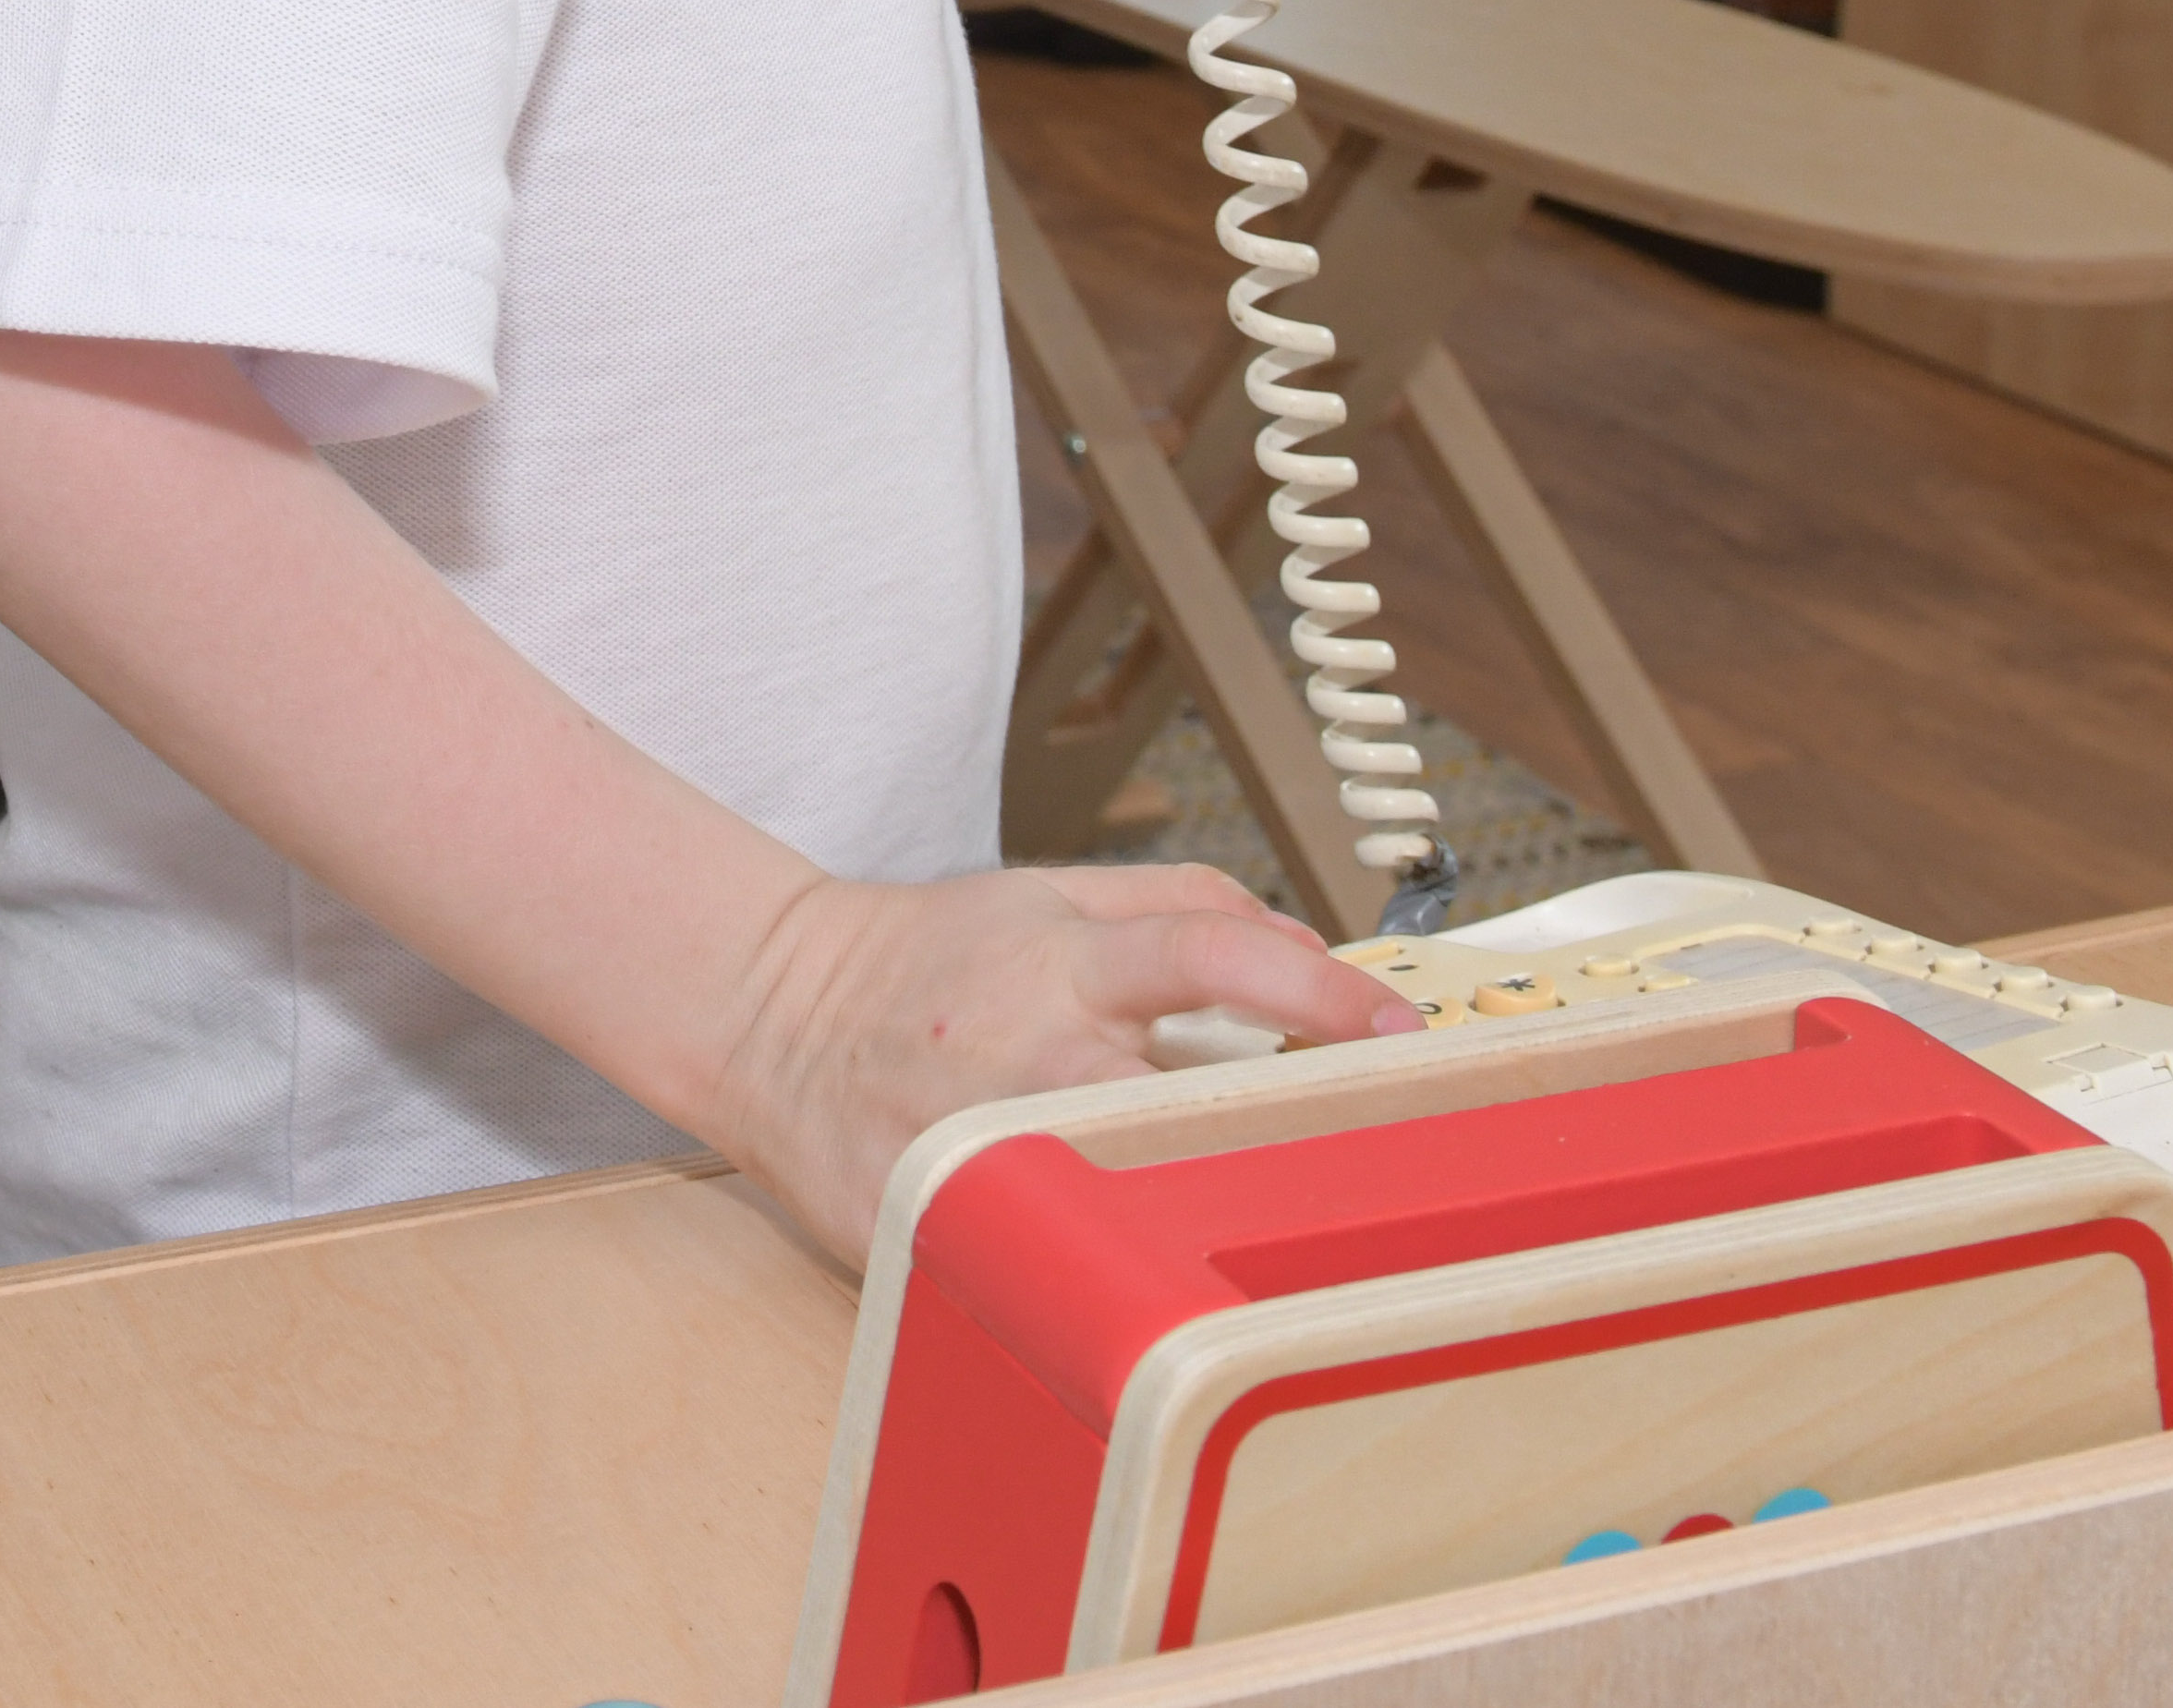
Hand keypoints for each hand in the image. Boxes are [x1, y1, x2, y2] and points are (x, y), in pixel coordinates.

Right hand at [696, 863, 1417, 1261]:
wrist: (774, 1015)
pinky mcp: (944, 1219)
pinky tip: (1137, 1280)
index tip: (1398, 1030)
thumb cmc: (920, 962)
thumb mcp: (1042, 892)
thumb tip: (1296, 942)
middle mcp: (1037, 1051)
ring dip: (1207, 1208)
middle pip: (1199, 1095)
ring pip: (1133, 1189)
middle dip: (1288, 1127)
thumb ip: (1176, 901)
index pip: (1213, 954)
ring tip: (1257, 1227)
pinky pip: (1051, 1258)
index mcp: (1065, 961)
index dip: (1318, 991)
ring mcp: (991, 1144)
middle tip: (1372, 1158)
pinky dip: (1105, 1267)